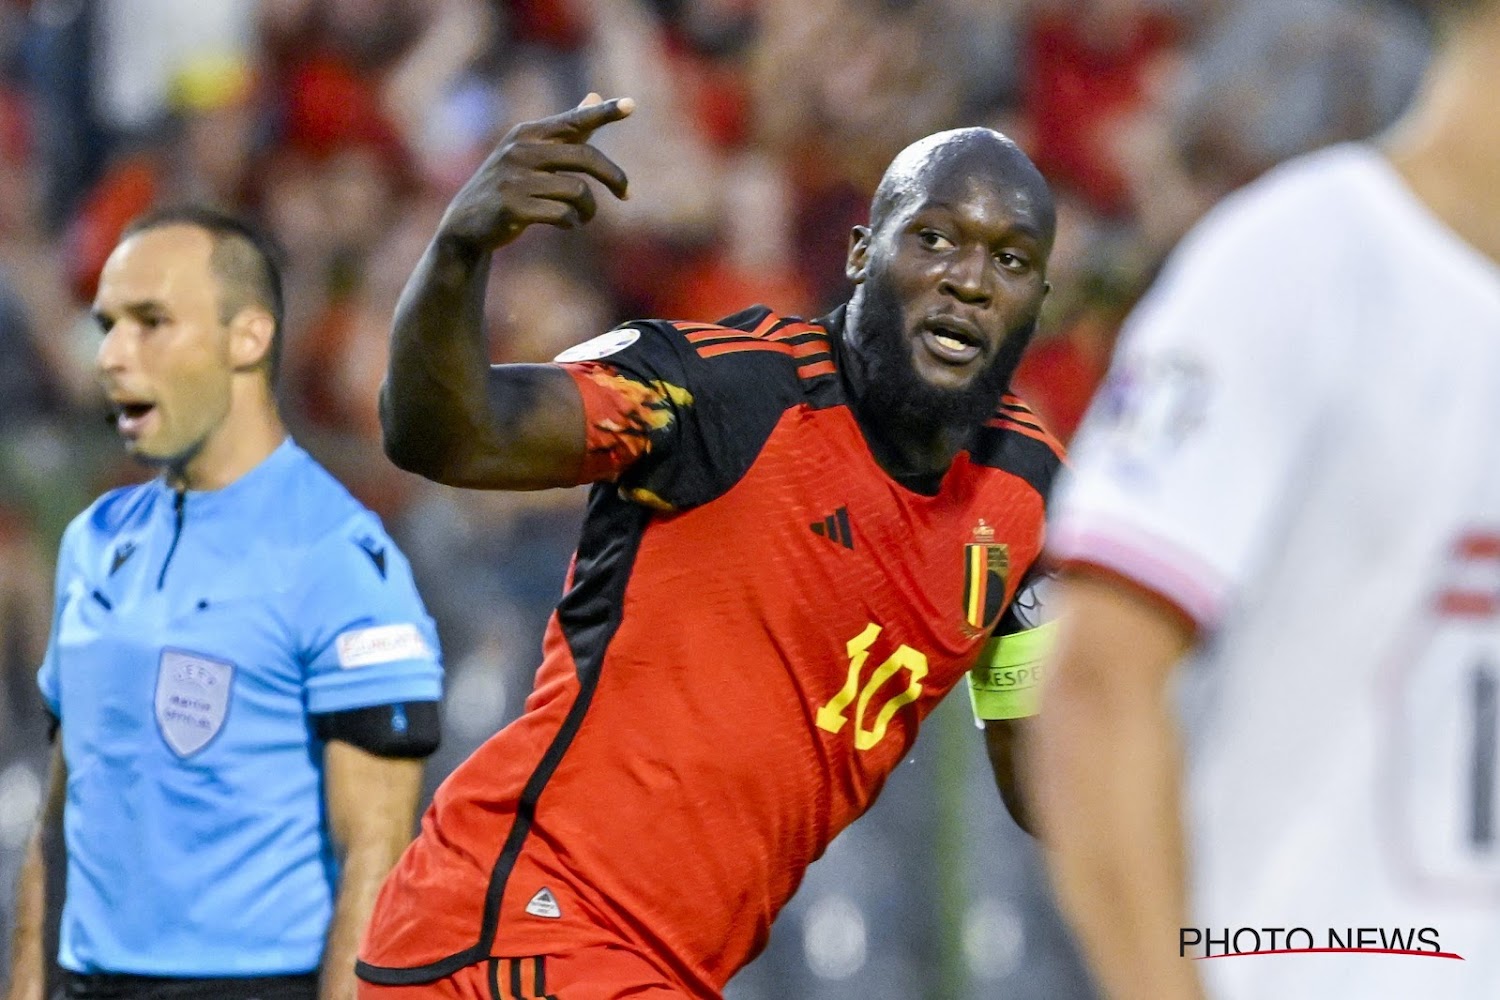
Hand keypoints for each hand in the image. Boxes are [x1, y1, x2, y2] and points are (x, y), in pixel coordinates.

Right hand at [437, 93, 633, 253]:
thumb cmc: (508, 186)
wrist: (465, 224)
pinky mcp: (512, 207)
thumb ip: (565, 131)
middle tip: (627, 194)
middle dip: (614, 177)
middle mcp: (521, 150)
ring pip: (578, 191)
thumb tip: (593, 96)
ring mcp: (514, 178)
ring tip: (583, 216)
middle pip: (585, 158)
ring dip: (588, 209)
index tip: (630, 105)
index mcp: (528, 134)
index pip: (573, 120)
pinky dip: (571, 222)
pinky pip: (562, 214)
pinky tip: (567, 225)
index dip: (602, 113)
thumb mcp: (532, 155)